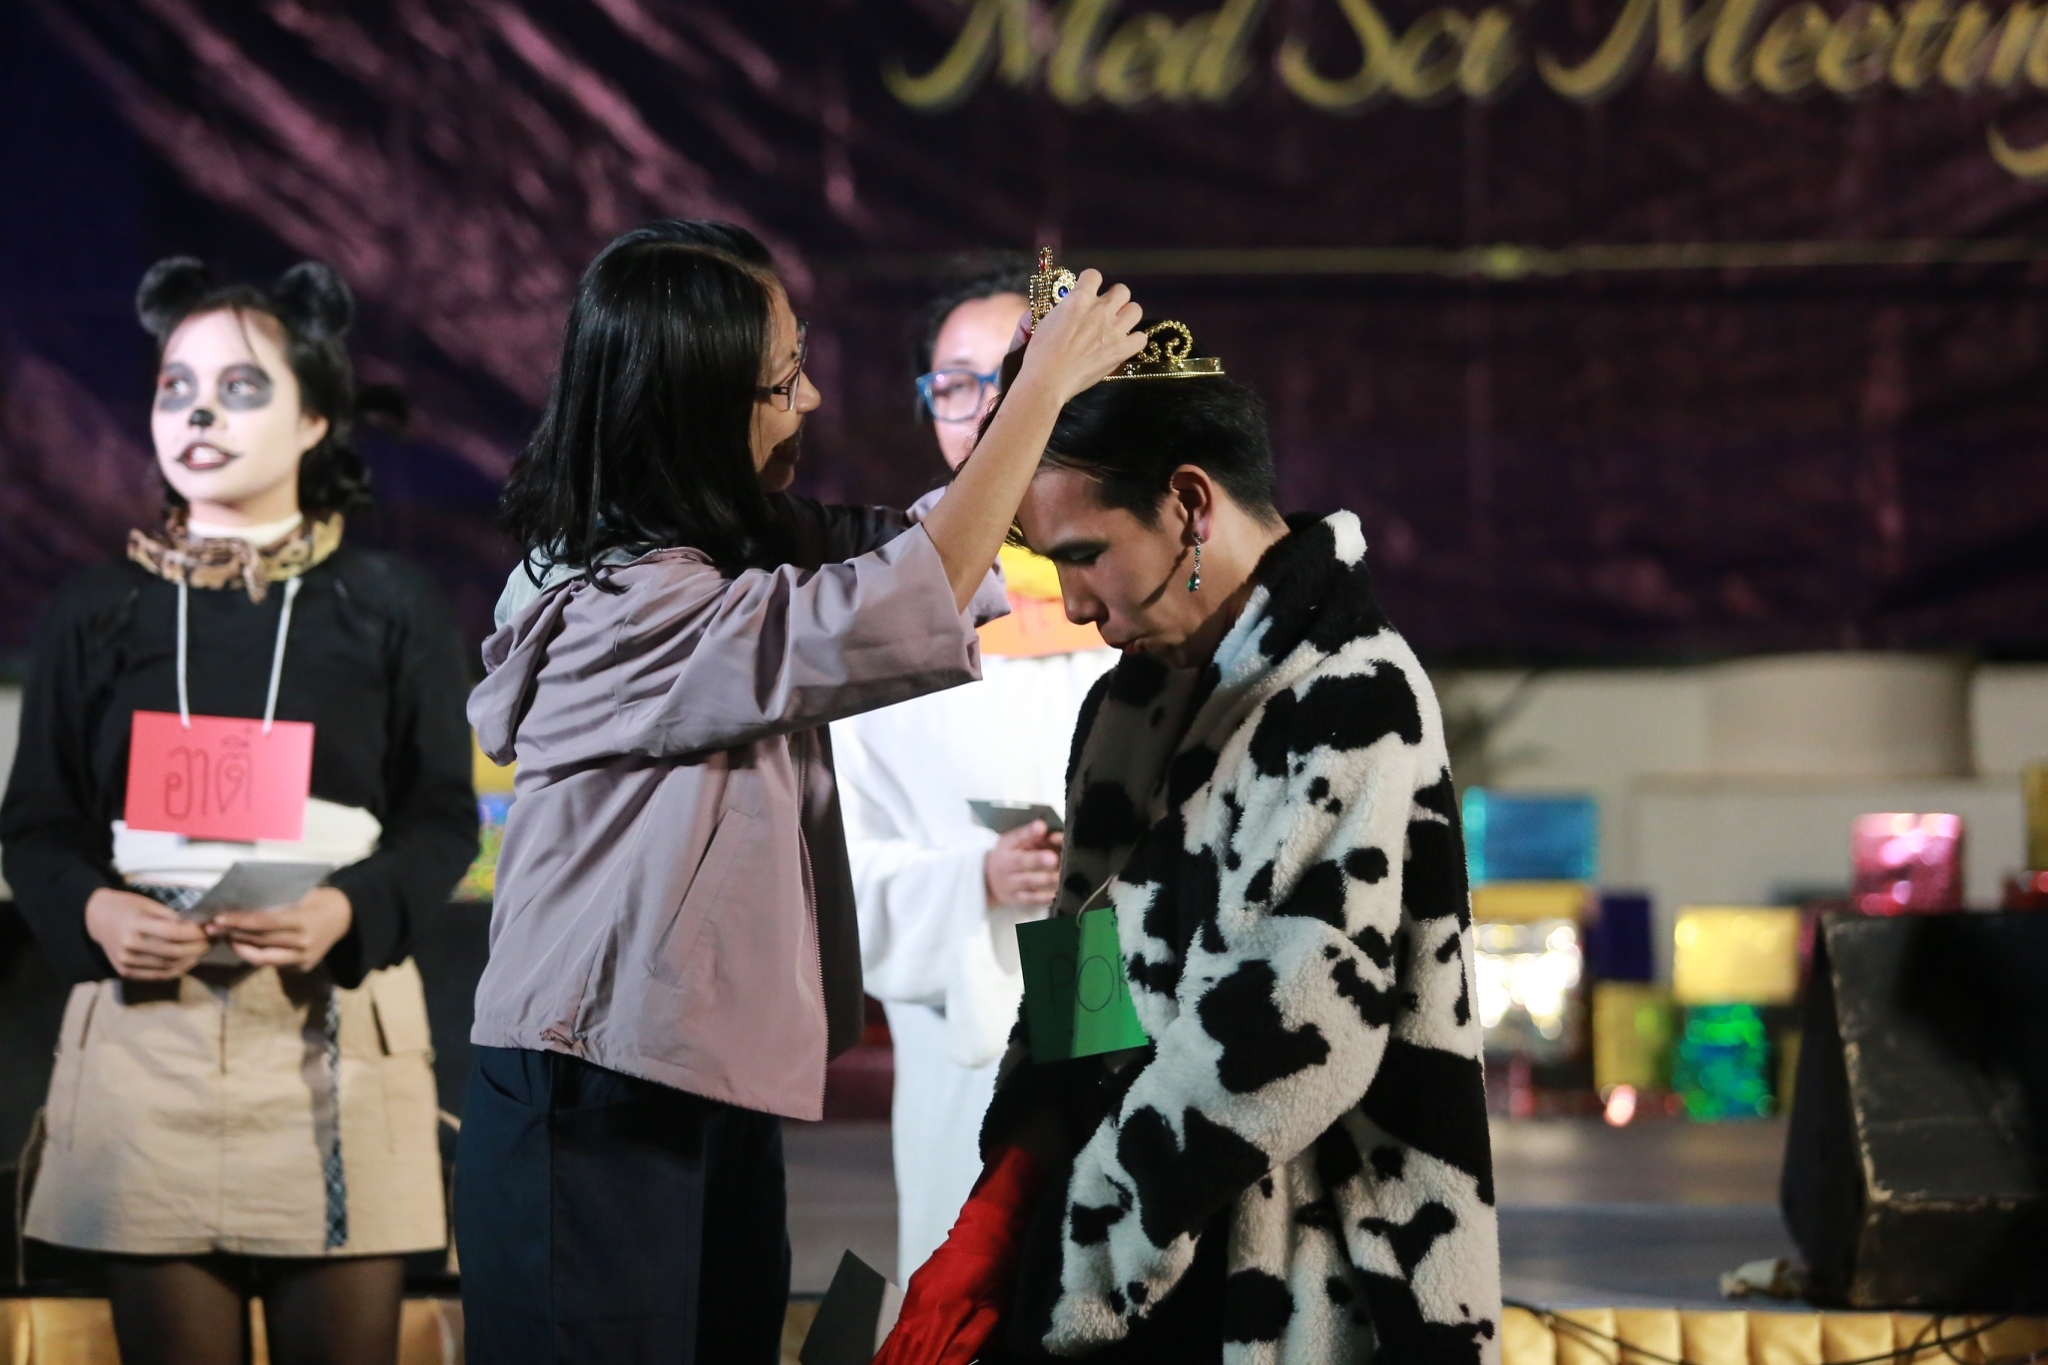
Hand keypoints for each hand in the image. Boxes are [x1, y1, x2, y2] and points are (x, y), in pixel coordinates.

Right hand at [86, 887, 210, 980]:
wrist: (97, 919)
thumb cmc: (127, 907)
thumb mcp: (149, 905)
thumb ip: (172, 917)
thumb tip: (200, 926)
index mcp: (135, 924)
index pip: (173, 932)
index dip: (196, 933)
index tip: (211, 929)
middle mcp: (129, 945)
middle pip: (173, 952)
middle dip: (198, 947)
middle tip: (213, 941)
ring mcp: (126, 961)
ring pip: (168, 966)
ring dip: (191, 959)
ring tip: (204, 950)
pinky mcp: (125, 972)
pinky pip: (158, 975)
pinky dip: (177, 970)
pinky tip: (189, 961)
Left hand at [212, 886, 351, 970]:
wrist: (344, 918)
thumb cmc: (318, 900)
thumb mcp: (300, 896)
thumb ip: (275, 904)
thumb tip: (240, 905)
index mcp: (304, 921)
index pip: (265, 923)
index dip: (240, 922)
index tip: (218, 919)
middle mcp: (303, 944)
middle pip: (260, 942)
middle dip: (233, 935)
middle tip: (212, 928)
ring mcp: (303, 959)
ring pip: (262, 958)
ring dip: (240, 948)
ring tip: (224, 937)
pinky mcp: (302, 969)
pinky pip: (272, 963)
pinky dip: (255, 954)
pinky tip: (243, 945)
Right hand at [873, 1144, 1048, 1364]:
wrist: (988, 1225)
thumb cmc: (999, 1268)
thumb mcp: (994, 1309)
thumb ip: (969, 1342)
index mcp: (944, 1312)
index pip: (925, 1359)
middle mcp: (922, 1305)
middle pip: (905, 1351)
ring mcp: (914, 1295)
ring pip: (896, 1339)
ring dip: (889, 1360)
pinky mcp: (914, 1288)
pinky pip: (898, 1324)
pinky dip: (890, 1345)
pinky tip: (883, 1359)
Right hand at [985, 821, 1061, 909]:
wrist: (988, 881)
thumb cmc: (1008, 857)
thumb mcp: (1013, 842)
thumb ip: (1030, 835)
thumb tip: (1042, 827)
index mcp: (1005, 849)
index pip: (1016, 838)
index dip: (1028, 833)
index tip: (1042, 828)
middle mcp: (1006, 868)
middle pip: (1021, 862)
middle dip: (1037, 860)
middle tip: (1053, 858)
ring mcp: (1011, 886)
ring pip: (1028, 882)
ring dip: (1046, 878)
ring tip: (1061, 874)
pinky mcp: (1018, 900)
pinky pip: (1032, 900)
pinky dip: (1045, 897)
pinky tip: (1058, 891)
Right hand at [1015, 268, 1146, 404]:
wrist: (1047, 380)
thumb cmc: (1041, 353)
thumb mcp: (1047, 320)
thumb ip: (1065, 309)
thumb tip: (1071, 306)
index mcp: (1079, 299)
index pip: (1094, 275)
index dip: (1091, 283)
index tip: (1087, 292)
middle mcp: (1100, 310)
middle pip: (1121, 290)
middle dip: (1114, 299)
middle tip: (1105, 311)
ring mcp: (1113, 330)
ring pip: (1135, 310)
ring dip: (1126, 316)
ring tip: (1117, 326)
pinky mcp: (1121, 350)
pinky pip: (1141, 338)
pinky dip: (1134, 341)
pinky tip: (1124, 345)